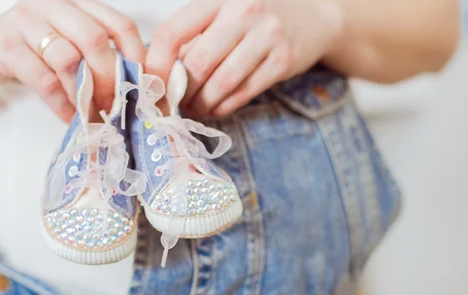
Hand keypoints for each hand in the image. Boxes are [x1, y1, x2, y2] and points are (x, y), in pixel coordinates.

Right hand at [0, 0, 145, 121]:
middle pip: (96, 39)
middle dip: (109, 78)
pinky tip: (69, 119)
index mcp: (76, 5)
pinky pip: (43, 79)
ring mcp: (27, 20)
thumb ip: (95, 60)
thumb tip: (134, 91)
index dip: (136, 58)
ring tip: (91, 115)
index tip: (142, 88)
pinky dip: (60, 104)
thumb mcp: (67, 52)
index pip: (120, 25)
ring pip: (68, 58)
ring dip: (83, 94)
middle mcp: (54, 5)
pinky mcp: (6, 44)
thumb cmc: (28, 56)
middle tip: (113, 106)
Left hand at [146, 0, 343, 117]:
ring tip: (193, 109)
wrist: (314, 15)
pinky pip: (243, 93)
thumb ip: (196, 36)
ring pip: (220, 83)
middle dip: (181, 91)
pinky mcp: (282, 61)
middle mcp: (243, 11)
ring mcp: (266, 36)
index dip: (158, 64)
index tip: (153, 85)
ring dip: (201, 104)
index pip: (173, 32)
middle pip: (197, 63)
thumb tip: (163, 73)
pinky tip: (215, 109)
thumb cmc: (258, 16)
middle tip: (175, 104)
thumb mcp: (225, 11)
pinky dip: (223, 107)